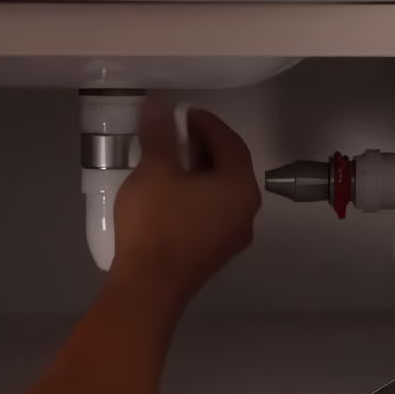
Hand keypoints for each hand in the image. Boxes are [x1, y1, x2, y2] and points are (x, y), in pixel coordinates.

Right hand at [111, 103, 260, 301]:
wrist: (148, 287)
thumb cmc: (156, 223)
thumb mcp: (155, 170)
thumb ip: (160, 135)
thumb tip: (159, 106)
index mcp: (240, 187)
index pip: (231, 142)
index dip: (207, 123)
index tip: (183, 114)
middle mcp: (246, 212)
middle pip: (231, 167)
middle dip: (205, 146)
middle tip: (176, 133)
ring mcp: (233, 236)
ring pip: (222, 192)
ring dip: (201, 171)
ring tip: (170, 159)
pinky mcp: (215, 253)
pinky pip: (213, 212)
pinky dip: (198, 194)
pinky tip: (172, 192)